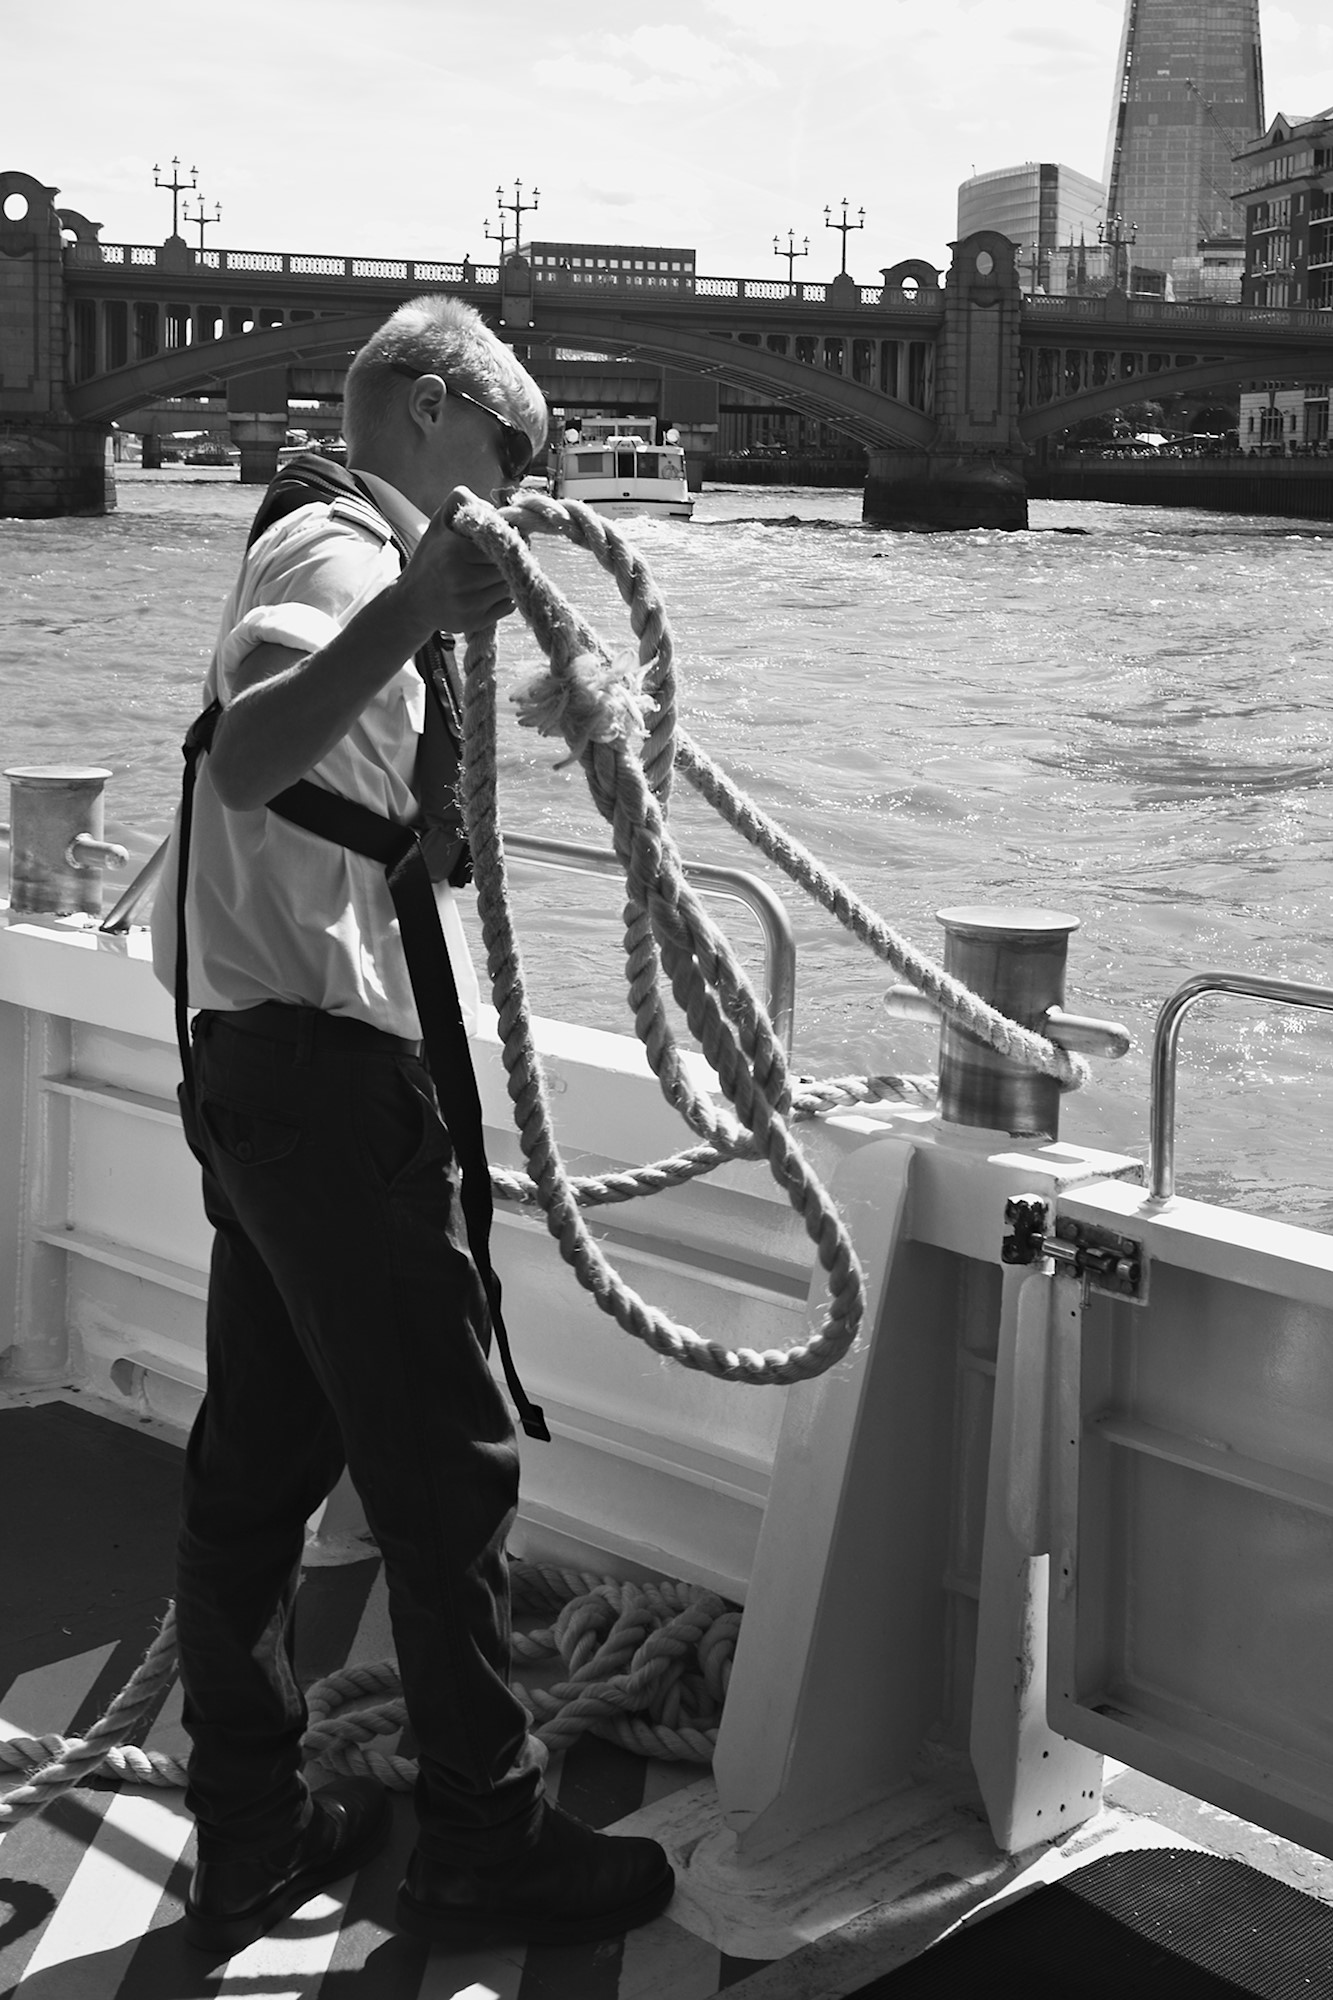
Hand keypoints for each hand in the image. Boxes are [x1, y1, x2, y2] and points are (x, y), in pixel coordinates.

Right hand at [397, 494, 515, 634]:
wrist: (412, 601)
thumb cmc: (432, 556)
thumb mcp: (439, 522)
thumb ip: (462, 501)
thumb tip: (496, 508)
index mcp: (453, 551)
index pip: (500, 540)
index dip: (509, 536)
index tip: (508, 534)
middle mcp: (460, 579)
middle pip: (508, 564)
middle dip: (509, 558)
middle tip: (503, 553)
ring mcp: (467, 604)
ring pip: (510, 585)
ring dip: (507, 578)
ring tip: (492, 572)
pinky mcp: (474, 622)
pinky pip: (507, 605)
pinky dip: (504, 597)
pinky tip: (488, 591)